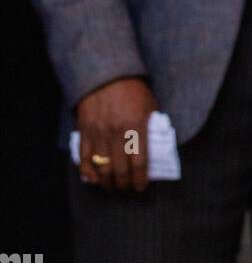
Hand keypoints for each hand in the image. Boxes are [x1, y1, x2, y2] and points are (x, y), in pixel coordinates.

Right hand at [76, 77, 156, 191]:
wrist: (106, 74)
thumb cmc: (132, 89)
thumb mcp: (149, 105)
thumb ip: (152, 126)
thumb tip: (156, 148)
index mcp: (137, 127)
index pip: (140, 163)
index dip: (140, 179)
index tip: (141, 186)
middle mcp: (117, 133)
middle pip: (120, 170)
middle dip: (124, 184)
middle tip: (126, 187)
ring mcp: (99, 134)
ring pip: (102, 169)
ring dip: (107, 182)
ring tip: (112, 185)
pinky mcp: (85, 132)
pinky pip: (84, 159)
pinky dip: (88, 173)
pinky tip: (94, 179)